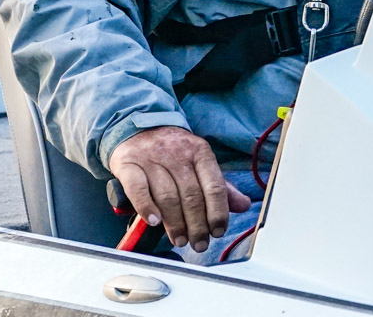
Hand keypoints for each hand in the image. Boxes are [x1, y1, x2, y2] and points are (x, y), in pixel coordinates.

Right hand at [109, 125, 252, 251]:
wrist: (139, 129)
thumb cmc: (173, 153)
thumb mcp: (199, 164)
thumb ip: (220, 186)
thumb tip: (243, 205)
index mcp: (200, 152)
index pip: (214, 185)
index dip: (217, 212)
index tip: (217, 232)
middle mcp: (177, 153)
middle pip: (191, 195)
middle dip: (197, 225)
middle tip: (199, 244)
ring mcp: (152, 158)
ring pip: (168, 196)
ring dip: (175, 223)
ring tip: (180, 240)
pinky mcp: (129, 164)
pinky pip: (138, 189)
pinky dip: (147, 208)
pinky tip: (154, 222)